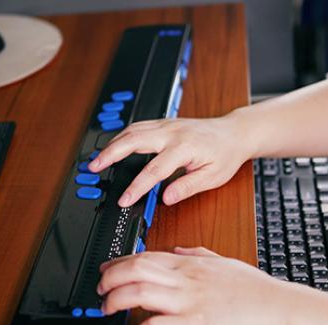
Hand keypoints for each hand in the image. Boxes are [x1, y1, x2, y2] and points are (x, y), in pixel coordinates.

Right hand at [88, 115, 251, 206]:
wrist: (234, 132)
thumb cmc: (225, 154)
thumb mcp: (212, 177)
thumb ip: (187, 187)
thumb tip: (166, 198)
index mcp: (184, 148)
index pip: (154, 170)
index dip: (136, 187)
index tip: (124, 199)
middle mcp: (172, 133)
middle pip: (134, 140)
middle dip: (111, 154)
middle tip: (93, 167)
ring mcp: (167, 125)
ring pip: (133, 130)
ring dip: (112, 143)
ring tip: (97, 158)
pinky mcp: (165, 123)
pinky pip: (138, 126)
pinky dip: (122, 135)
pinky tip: (114, 145)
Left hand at [97, 247, 311, 324]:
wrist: (279, 308)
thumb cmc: (255, 289)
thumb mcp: (224, 262)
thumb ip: (198, 254)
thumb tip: (178, 250)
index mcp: (191, 265)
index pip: (145, 256)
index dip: (119, 262)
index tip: (106, 270)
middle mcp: (186, 280)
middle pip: (136, 269)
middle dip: (109, 278)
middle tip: (100, 289)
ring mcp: (190, 302)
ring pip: (140, 292)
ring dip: (116, 300)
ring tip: (108, 309)